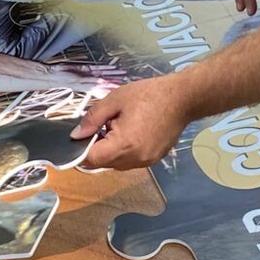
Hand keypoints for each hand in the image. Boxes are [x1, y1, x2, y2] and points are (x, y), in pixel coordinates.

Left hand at [76, 75, 192, 170]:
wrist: (183, 98)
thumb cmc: (149, 95)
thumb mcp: (115, 100)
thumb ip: (92, 118)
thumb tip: (76, 135)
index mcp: (124, 145)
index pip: (91, 160)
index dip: (81, 150)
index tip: (82, 135)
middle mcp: (135, 159)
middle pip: (103, 164)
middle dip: (97, 148)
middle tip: (104, 125)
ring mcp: (146, 162)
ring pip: (116, 164)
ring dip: (111, 151)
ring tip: (119, 127)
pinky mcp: (154, 160)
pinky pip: (130, 161)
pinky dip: (124, 151)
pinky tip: (132, 132)